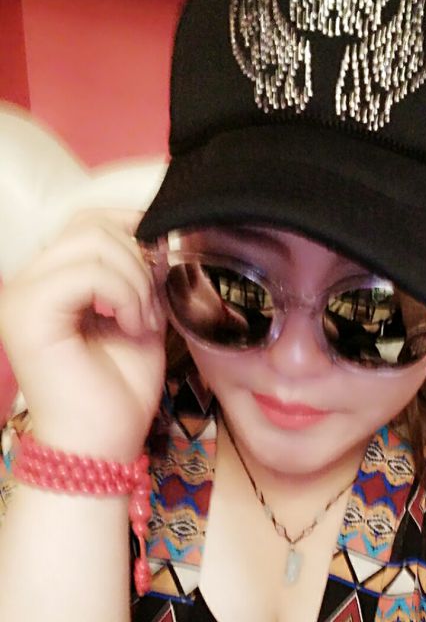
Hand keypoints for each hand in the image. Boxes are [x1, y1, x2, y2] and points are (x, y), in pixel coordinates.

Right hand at [0, 209, 166, 461]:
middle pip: (91, 226)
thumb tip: (156, 237)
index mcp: (52, 280)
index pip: (88, 223)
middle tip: (152, 308)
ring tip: (144, 321)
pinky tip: (133, 326)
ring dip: (135, 281)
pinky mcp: (29, 314)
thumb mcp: (139, 315)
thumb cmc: (120, 386)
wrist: (103, 442)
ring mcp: (23, 295)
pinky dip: (124, 295)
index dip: (133, 231)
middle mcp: (28, 281)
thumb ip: (140, 275)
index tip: (161, 264)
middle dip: (139, 261)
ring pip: (92, 243)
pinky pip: (88, 274)